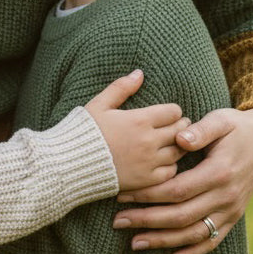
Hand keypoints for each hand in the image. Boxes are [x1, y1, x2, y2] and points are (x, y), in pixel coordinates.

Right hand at [84, 70, 188, 191]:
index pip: (173, 112)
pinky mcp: (146, 181)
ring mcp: (149, 163)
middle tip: (177, 125)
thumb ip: (121, 87)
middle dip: (180, 126)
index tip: (169, 112)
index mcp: (139, 120)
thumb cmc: (85, 130)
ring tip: (174, 141)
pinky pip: (170, 172)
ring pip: (178, 152)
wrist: (72, 164)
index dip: (173, 110)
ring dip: (179, 145)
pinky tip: (164, 161)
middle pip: (180, 131)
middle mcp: (148, 141)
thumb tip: (139, 73)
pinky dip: (171, 166)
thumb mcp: (100, 103)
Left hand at [112, 107, 252, 253]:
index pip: (178, 190)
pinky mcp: (233, 217)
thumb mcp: (220, 120)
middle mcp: (226, 196)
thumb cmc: (235, 127)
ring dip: (164, 241)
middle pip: (182, 216)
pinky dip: (191, 252)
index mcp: (219, 172)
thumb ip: (200, 130)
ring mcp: (231, 210)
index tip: (124, 195)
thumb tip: (179, 138)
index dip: (150, 195)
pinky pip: (211, 240)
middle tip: (118, 221)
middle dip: (148, 221)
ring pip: (194, 233)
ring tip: (134, 242)